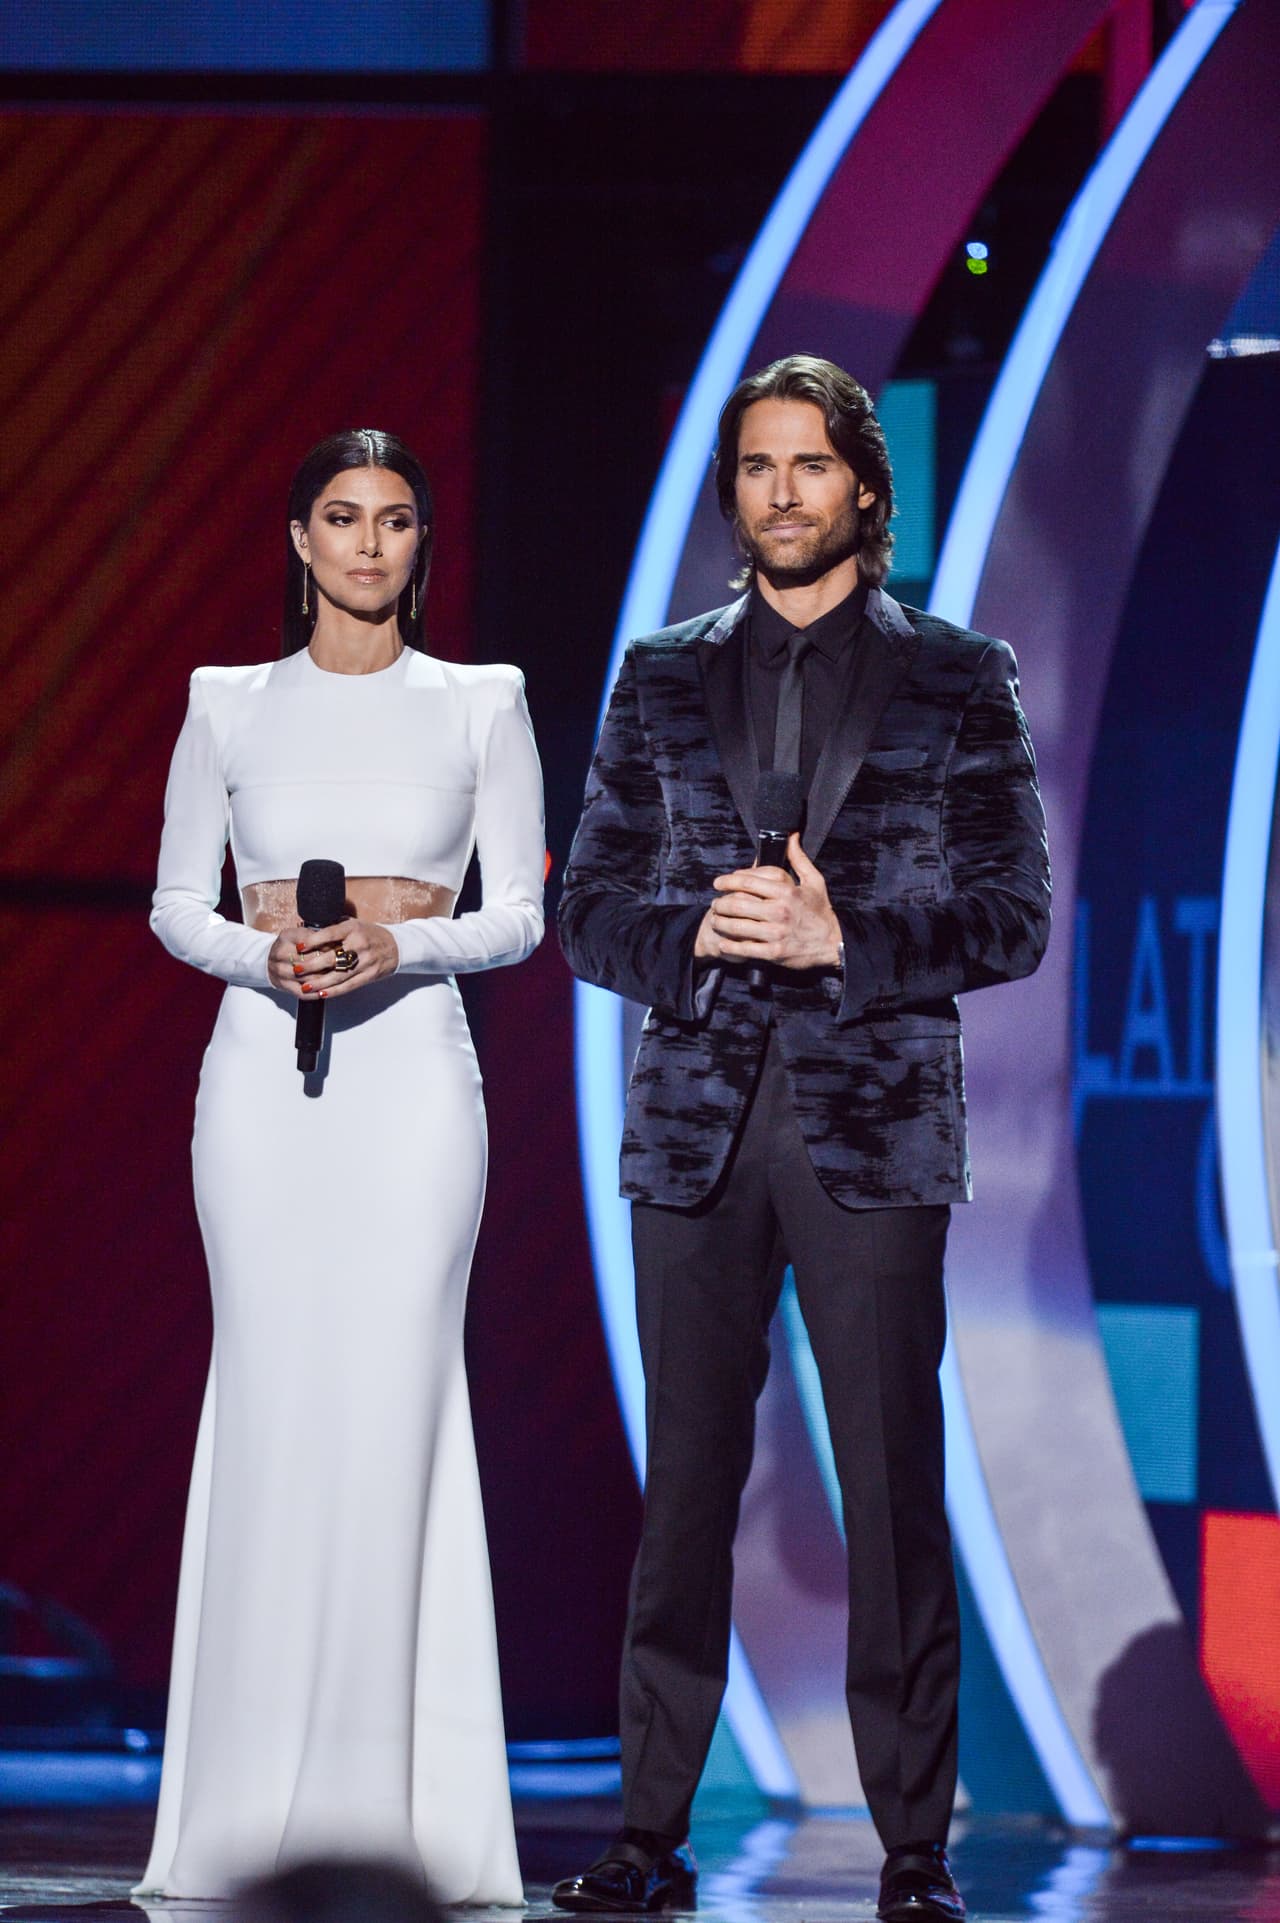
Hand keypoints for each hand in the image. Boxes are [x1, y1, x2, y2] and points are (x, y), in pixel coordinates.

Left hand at [267, 919, 400, 997]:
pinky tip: (321, 993)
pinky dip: (334, 991)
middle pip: (332, 957)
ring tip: (304, 986)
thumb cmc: (370, 935)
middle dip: (312, 965)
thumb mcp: (354, 924)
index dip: (313, 941)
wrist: (397, 946)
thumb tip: (308, 928)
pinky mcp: (369, 975)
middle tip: (296, 970)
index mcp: (353, 929)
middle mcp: (359, 944)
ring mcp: (365, 961)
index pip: (330, 934)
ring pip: (338, 975)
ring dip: (320, 982)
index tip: (299, 947)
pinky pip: (349, 985)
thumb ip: (334, 927)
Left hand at [695, 834, 841, 969]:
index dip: (728, 880)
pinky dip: (731, 945)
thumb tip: (791, 837)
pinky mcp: (774, 952)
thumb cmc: (821, 911)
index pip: (748, 881)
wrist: (833, 943)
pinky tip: (724, 942)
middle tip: (715, 903)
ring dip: (721, 923)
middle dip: (721, 903)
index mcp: (786, 892)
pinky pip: (745, 948)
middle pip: (738, 904)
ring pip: (738, 926)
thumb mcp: (814, 881)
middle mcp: (779, 911)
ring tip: (716, 920)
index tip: (718, 883)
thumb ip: (799, 859)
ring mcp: (776, 933)